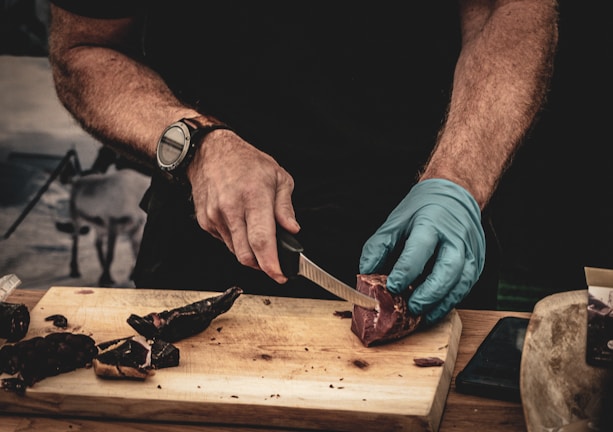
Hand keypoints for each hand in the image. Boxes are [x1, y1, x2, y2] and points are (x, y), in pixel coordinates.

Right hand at [187, 129, 299, 283]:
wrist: (210, 152)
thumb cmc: (246, 162)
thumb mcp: (278, 176)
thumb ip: (286, 207)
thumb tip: (292, 229)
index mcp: (253, 197)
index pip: (261, 240)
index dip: (271, 264)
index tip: (280, 275)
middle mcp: (231, 209)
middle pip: (246, 254)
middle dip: (262, 265)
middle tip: (274, 263)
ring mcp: (215, 217)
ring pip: (236, 251)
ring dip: (250, 252)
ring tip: (258, 234)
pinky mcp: (205, 222)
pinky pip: (225, 242)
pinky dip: (237, 241)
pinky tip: (241, 224)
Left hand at [359, 179, 484, 324]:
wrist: (455, 194)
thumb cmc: (423, 209)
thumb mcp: (396, 221)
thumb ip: (379, 246)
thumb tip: (365, 272)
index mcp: (432, 222)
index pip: (421, 248)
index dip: (406, 270)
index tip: (393, 286)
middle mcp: (456, 237)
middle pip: (449, 268)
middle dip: (430, 292)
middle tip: (412, 307)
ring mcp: (471, 250)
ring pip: (462, 282)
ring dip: (442, 303)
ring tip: (422, 315)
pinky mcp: (476, 263)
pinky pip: (466, 287)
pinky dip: (450, 301)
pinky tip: (434, 309)